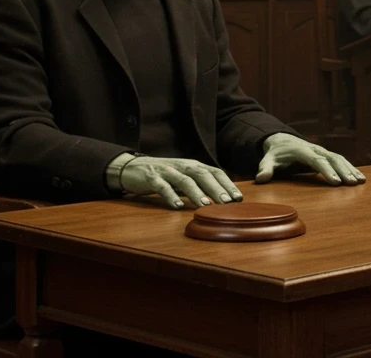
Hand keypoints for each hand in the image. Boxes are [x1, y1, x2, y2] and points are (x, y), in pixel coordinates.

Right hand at [119, 156, 242, 208]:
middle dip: (216, 188)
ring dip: (196, 192)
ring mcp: (167, 171)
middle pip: (203, 175)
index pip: (214, 172)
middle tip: (227, 202)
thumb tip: (223, 198)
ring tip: (205, 204)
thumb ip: (200, 185)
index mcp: (193, 165)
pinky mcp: (151, 178)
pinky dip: (170, 195)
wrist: (132, 168)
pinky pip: (162, 186)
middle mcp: (183, 166)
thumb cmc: (164, 175)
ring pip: (185, 180)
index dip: (227, 184)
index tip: (238, 197)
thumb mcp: (184, 178)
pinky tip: (177, 206)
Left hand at [256, 133, 364, 185]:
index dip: (327, 171)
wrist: (282, 140)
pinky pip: (341, 160)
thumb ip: (264, 169)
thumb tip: (260, 179)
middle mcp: (316, 149)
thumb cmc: (276, 153)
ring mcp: (323, 151)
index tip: (336, 183)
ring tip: (361, 181)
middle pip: (333, 159)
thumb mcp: (267, 159)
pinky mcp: (326, 155)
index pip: (317, 161)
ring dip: (351, 169)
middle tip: (353, 184)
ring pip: (340, 159)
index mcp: (303, 151)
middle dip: (344, 171)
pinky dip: (351, 168)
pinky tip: (359, 177)